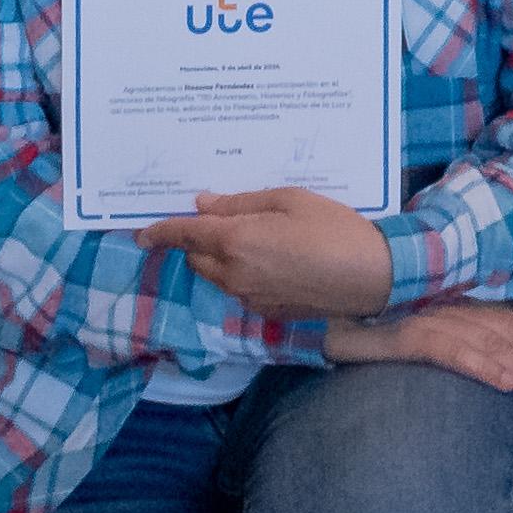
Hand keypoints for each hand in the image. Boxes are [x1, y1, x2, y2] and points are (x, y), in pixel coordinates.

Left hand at [137, 186, 396, 320]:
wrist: (370, 277)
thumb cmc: (333, 228)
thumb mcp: (289, 200)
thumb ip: (241, 203)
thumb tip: (203, 205)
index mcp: (235, 240)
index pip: (184, 236)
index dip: (160, 232)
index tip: (141, 233)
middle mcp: (233, 274)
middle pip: (196, 258)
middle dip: (198, 241)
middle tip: (222, 220)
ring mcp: (248, 297)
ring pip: (216, 276)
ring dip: (219, 259)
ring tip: (253, 238)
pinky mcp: (265, 312)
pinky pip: (239, 290)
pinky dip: (241, 274)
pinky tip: (274, 261)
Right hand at [322, 296, 512, 404]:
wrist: (324, 323)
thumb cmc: (375, 334)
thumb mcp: (425, 337)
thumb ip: (459, 344)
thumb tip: (503, 372)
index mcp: (456, 303)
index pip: (508, 324)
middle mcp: (446, 305)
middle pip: (505, 333)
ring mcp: (425, 316)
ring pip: (485, 341)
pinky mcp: (403, 335)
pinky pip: (450, 350)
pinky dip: (481, 365)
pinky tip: (503, 384)